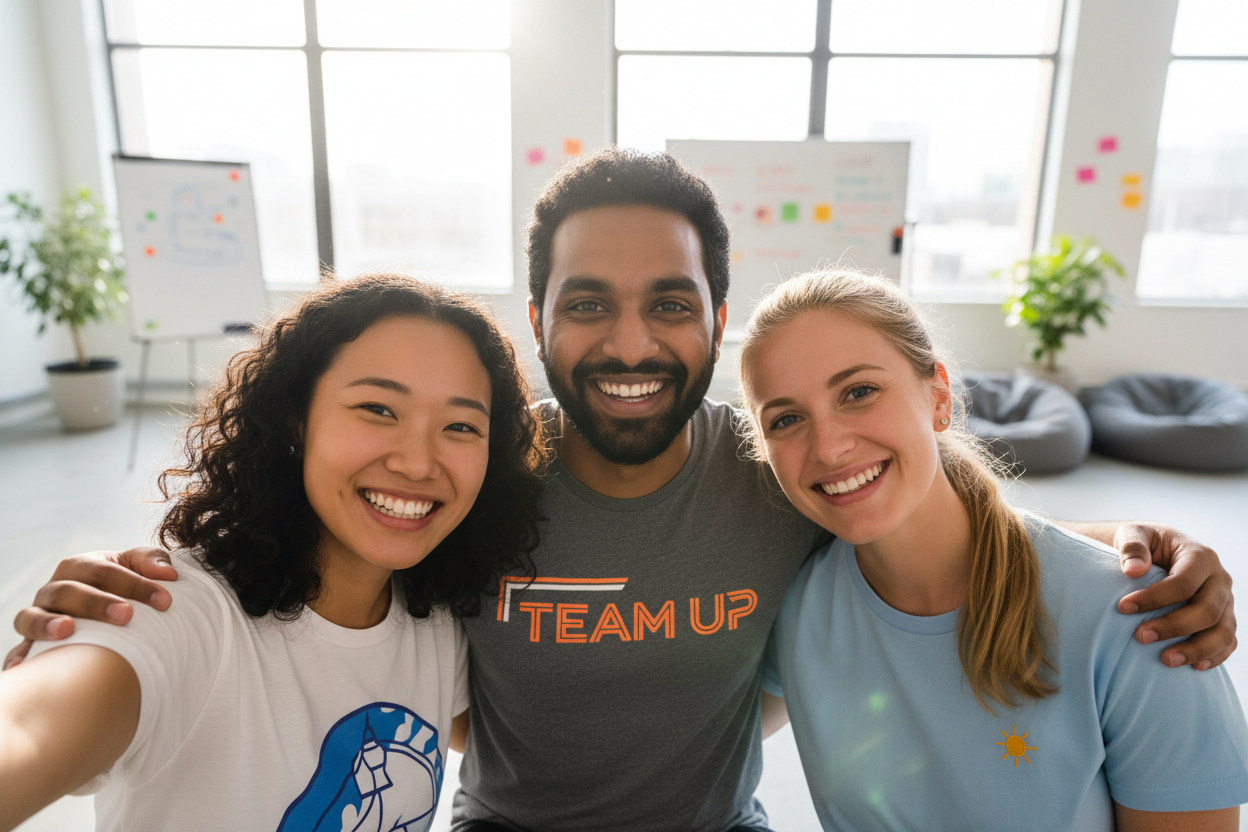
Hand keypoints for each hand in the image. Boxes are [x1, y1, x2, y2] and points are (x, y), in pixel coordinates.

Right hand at [4, 548, 177, 670]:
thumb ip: (152, 562)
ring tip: (68, 630)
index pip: (104, 571)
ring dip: (47, 623)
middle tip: (126, 615)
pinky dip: (19, 658)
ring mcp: (38, 616)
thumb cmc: (123, 587)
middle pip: (68, 591)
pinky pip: (19, 650)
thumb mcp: (137, 567)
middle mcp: (54, 589)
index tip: (165, 601)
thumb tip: (168, 575)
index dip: (135, 584)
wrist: (101, 613)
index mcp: (80, 566)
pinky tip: (23, 670)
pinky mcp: (30, 644)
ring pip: (31, 616)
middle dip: (97, 602)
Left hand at [1114, 524, 1235, 670]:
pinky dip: (1215, 656)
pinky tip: (1195, 667)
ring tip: (1166, 660)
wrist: (1158, 550)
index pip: (1183, 583)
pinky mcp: (1224, 618)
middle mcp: (1219, 579)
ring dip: (1196, 649)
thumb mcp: (1133, 534)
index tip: (1122, 608)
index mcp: (1201, 556)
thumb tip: (1133, 570)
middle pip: (1207, 610)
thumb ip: (1132, 547)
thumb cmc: (1144, 543)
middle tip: (1139, 637)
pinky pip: (1228, 641)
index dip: (1154, 598)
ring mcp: (1226, 601)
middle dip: (1173, 627)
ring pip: (1223, 631)